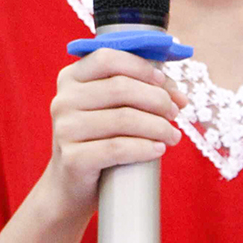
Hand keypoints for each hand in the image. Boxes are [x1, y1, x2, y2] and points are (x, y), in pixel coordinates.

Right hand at [40, 49, 185, 216]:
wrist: (72, 184)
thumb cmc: (100, 138)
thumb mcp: (112, 107)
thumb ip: (141, 90)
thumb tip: (180, 96)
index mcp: (71, 78)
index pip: (107, 58)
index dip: (141, 67)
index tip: (163, 82)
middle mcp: (63, 100)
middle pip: (120, 88)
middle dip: (156, 99)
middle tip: (174, 113)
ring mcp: (65, 129)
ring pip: (123, 119)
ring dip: (158, 126)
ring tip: (173, 135)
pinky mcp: (73, 158)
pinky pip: (117, 148)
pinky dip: (144, 148)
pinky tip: (159, 149)